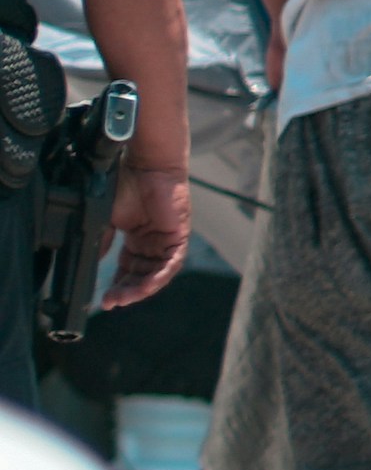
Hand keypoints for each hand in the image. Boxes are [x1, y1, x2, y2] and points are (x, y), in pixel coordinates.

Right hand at [101, 167, 184, 304]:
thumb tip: (91, 264)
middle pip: (143, 276)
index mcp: (138, 240)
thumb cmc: (126, 186)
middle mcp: (154, 243)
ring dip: (142, 288)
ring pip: (158, 274)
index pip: (130, 271)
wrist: (144, 166)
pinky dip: (161, 276)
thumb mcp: (106, 219)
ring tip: (125, 299)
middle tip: (112, 302)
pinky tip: (148, 286)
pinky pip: (173, 263)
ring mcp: (168, 241)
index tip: (105, 300)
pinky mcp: (180, 236)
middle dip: (127, 291)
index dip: (118, 286)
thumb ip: (102, 242)